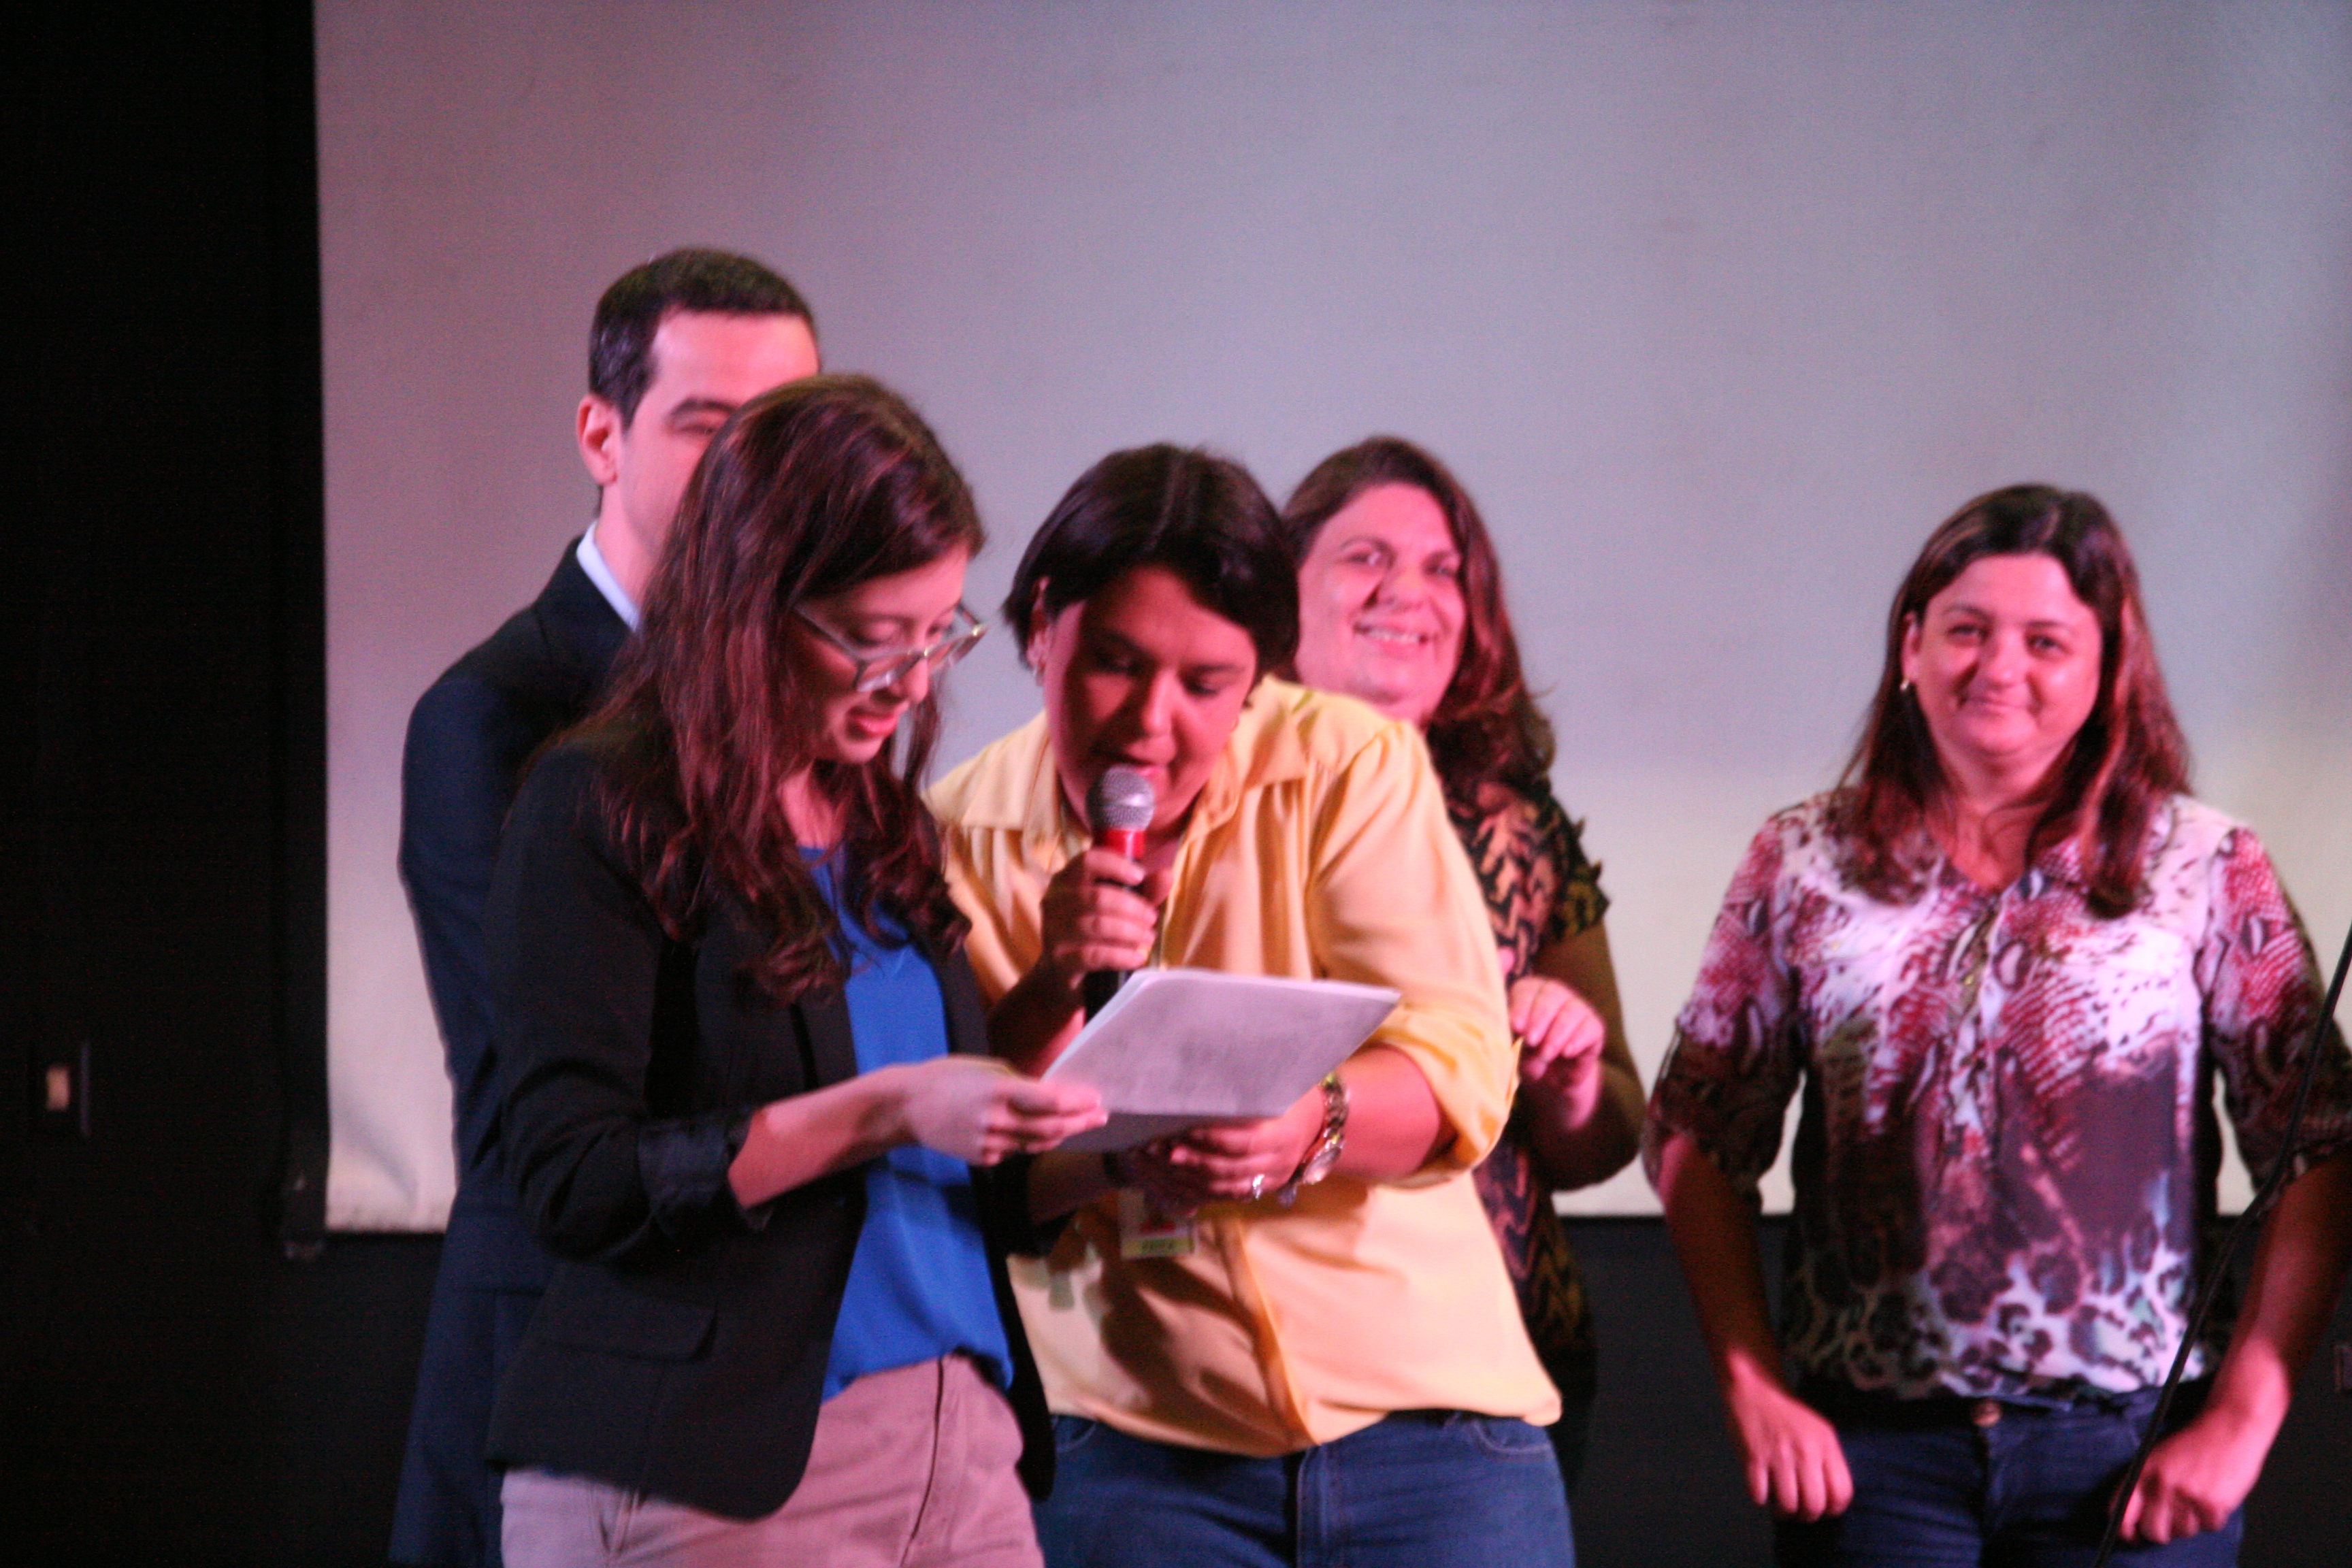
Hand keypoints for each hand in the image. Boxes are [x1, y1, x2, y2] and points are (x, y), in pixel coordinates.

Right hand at [892, 1057, 1104, 1165]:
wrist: (908, 1106)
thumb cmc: (948, 1077)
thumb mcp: (985, 1068)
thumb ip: (1019, 1082)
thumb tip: (1051, 1093)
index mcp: (998, 1091)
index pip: (1050, 1101)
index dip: (1078, 1102)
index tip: (1096, 1099)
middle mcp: (996, 1120)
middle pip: (1051, 1128)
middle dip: (1080, 1122)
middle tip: (1100, 1116)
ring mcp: (989, 1144)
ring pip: (1036, 1143)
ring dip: (1060, 1134)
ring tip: (1079, 1124)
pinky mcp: (982, 1159)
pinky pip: (1015, 1151)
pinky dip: (1029, 1141)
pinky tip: (1036, 1132)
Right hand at [1035, 847, 1166, 999]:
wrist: (1063, 976)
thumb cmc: (1095, 934)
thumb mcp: (1121, 909)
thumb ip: (1144, 892)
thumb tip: (1166, 875)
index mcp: (1067, 880)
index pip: (1088, 861)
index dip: (1116, 866)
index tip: (1139, 877)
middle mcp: (1054, 901)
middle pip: (1097, 897)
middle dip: (1133, 908)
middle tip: (1151, 919)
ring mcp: (1054, 932)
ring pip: (1098, 925)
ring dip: (1131, 932)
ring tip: (1148, 938)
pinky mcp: (1060, 961)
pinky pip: (1096, 955)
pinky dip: (1123, 956)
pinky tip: (1138, 957)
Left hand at [1126, 1086, 1323, 1211]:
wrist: (1322, 1122)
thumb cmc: (1294, 1094)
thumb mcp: (1282, 1085)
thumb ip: (1251, 1086)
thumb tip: (1208, 1067)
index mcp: (1284, 1135)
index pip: (1243, 1142)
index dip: (1211, 1139)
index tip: (1184, 1130)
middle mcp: (1279, 1162)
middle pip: (1230, 1169)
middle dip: (1194, 1161)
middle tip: (1161, 1149)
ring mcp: (1272, 1180)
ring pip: (1227, 1188)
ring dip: (1192, 1178)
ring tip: (1163, 1163)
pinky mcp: (1263, 1189)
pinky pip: (1229, 1196)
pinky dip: (1202, 1191)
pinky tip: (1178, 1180)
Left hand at [1509, 974, 1606, 1089]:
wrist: (1552, 1077)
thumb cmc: (1527, 1056)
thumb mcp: (1515, 1051)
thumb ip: (1515, 1042)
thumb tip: (1522, 1040)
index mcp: (1529, 992)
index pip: (1526, 990)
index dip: (1521, 1007)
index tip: (1515, 1027)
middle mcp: (1554, 994)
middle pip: (1550, 995)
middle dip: (1539, 1018)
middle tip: (1531, 1040)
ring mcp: (1577, 1007)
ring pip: (1571, 1011)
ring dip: (1557, 1033)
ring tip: (1546, 1054)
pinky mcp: (1594, 1026)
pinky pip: (1590, 1028)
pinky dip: (1577, 1040)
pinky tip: (1567, 1053)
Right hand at [1723, 1373, 1851, 1521]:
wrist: (1756, 1388)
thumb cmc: (1790, 1411)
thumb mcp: (1820, 1429)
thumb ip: (1829, 1459)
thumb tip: (1832, 1496)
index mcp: (1826, 1445)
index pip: (1841, 1492)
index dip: (1834, 1509)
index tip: (1825, 1509)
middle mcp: (1805, 1452)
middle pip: (1814, 1504)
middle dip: (1808, 1515)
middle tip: (1801, 1511)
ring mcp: (1779, 1455)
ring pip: (1788, 1504)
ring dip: (1784, 1511)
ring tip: (1781, 1505)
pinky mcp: (1753, 1456)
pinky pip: (1760, 1494)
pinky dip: (1761, 1498)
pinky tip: (1762, 1489)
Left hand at [2117, 1405, 2268, 1544]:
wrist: (2228, 1426)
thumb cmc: (2195, 1442)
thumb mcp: (2158, 1456)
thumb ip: (2145, 1483)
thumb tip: (2136, 1518)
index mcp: (2143, 1471)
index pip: (2121, 1511)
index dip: (2125, 1530)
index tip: (2131, 1536)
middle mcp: (2161, 1484)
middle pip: (2153, 1531)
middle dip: (2162, 1532)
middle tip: (2173, 1522)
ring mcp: (2186, 1495)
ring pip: (2183, 1532)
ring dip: (2191, 1523)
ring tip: (2197, 1499)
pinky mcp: (2212, 1504)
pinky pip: (2209, 1527)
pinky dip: (2213, 1518)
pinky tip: (2214, 1497)